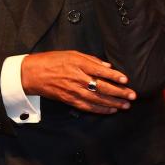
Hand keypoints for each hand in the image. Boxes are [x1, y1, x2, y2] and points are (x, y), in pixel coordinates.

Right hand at [21, 50, 135, 113]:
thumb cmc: (51, 61)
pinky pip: (88, 107)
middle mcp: (77, 78)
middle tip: (132, 95)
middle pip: (101, 87)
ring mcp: (73, 91)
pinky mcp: (70, 100)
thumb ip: (90, 59)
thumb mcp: (71, 54)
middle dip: (119, 92)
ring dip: (113, 103)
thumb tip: (107, 66)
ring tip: (126, 105)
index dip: (114, 76)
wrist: (32, 74)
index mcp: (78, 64)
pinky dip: (100, 109)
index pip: (100, 71)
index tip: (126, 79)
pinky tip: (111, 110)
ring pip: (97, 99)